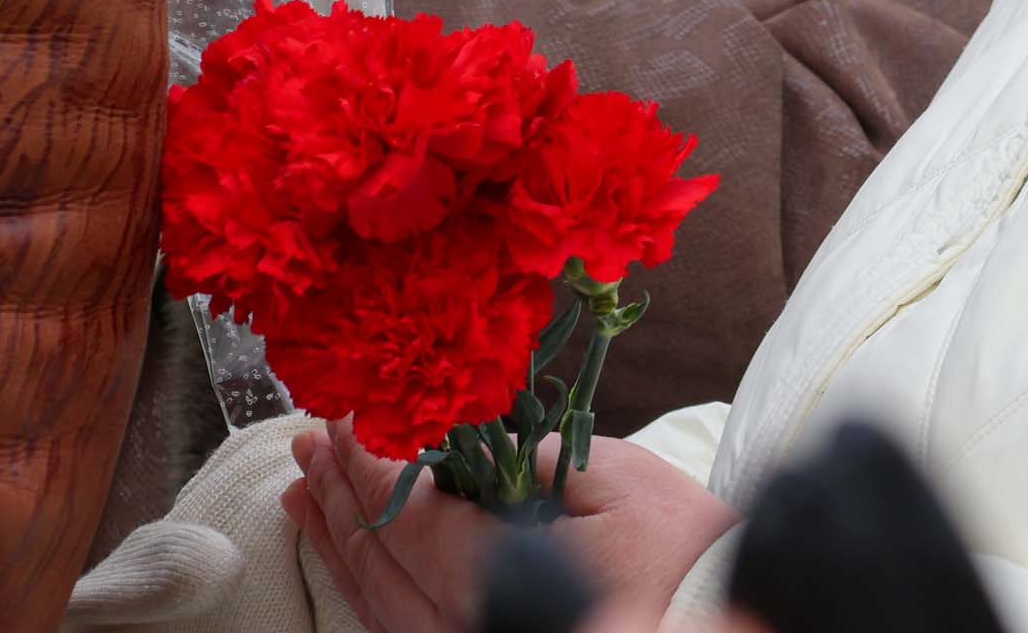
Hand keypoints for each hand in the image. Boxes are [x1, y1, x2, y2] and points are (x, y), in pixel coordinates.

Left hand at [286, 420, 740, 632]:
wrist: (720, 626)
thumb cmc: (684, 557)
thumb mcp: (612, 480)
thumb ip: (527, 458)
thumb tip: (466, 442)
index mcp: (490, 581)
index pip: (403, 514)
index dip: (367, 460)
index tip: (344, 415)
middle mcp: (465, 629)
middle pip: (380, 563)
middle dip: (340, 497)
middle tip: (309, 445)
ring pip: (382, 607)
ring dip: (341, 545)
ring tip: (307, 498)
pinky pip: (406, 631)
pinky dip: (372, 589)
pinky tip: (356, 560)